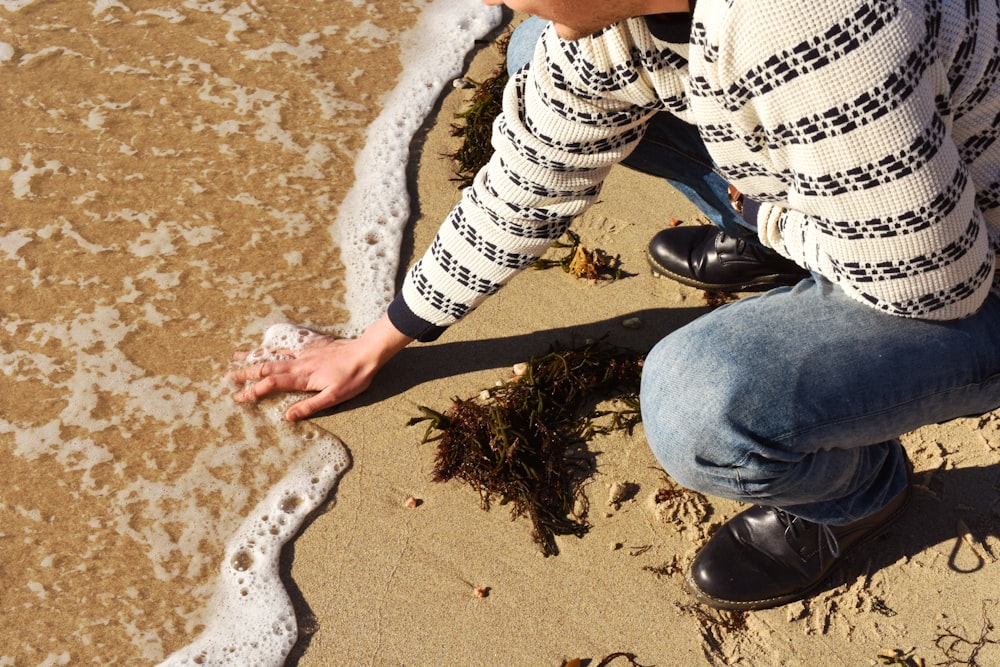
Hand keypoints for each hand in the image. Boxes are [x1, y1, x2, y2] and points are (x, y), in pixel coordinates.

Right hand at [227, 314, 412, 420]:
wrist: (367, 352)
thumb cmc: (353, 378)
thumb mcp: (334, 397)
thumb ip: (309, 406)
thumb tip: (287, 417)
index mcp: (302, 377)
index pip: (271, 385)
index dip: (252, 392)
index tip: (237, 397)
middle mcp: (298, 363)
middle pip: (266, 367)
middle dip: (245, 373)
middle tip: (227, 377)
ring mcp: (303, 352)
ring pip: (273, 353)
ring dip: (253, 356)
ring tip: (236, 356)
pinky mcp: (311, 345)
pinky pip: (285, 345)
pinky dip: (271, 346)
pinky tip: (266, 345)